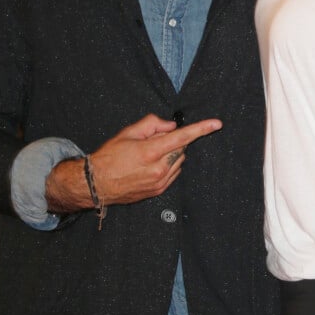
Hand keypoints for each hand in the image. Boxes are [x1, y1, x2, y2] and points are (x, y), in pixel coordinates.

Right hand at [46, 113, 221, 211]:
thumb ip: (152, 124)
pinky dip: (168, 165)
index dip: (201, 129)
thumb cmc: (110, 156)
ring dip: (171, 154)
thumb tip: (171, 125)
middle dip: (173, 141)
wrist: (97, 184)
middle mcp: (159, 169)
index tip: (217, 124)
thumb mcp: (128, 133)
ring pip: (179, 161)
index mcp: (151, 152)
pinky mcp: (159, 190)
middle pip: (181, 148)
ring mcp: (160, 182)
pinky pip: (174, 173)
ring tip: (148, 155)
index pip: (182, 137)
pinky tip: (150, 165)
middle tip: (154, 141)